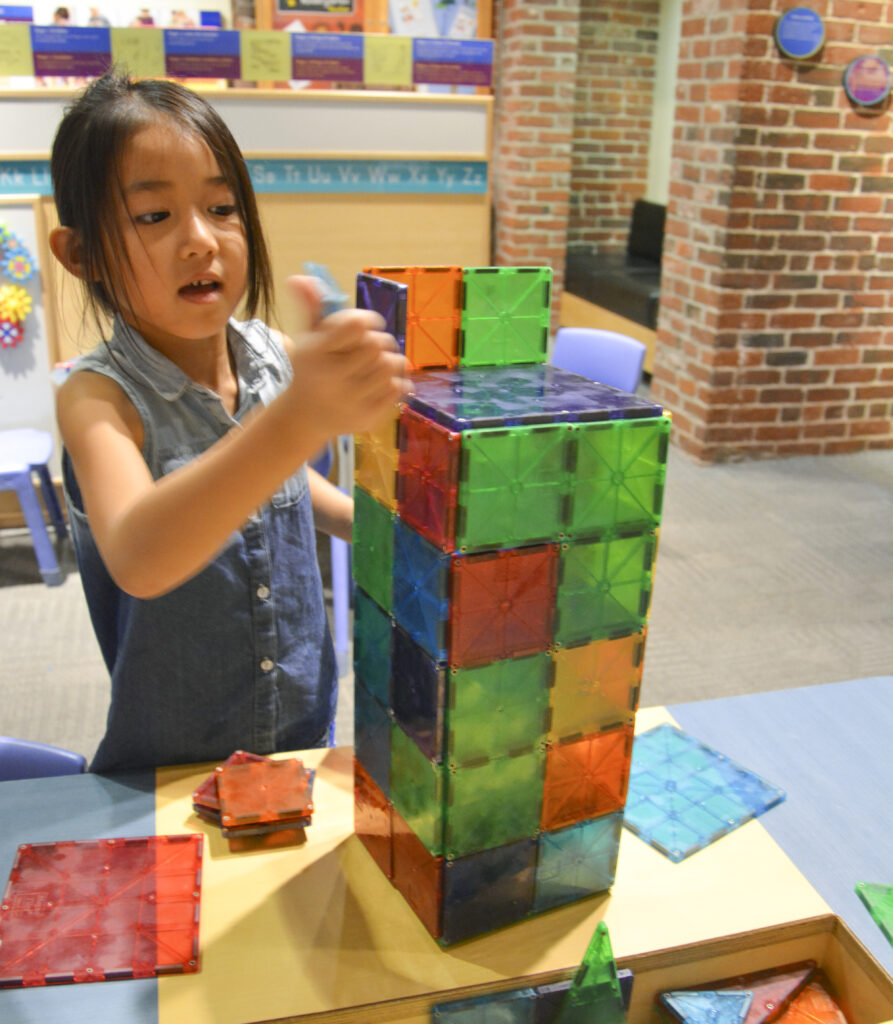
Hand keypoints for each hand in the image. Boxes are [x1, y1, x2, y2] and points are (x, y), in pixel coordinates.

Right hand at [281, 275, 407, 439]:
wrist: (305, 417)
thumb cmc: (311, 369)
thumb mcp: (307, 339)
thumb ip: (310, 307)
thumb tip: (301, 278)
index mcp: (316, 353)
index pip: (356, 324)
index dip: (368, 319)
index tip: (367, 325)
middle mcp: (332, 377)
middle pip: (376, 345)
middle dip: (380, 341)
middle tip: (374, 347)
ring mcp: (350, 400)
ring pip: (391, 366)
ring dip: (391, 360)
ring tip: (379, 363)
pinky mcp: (366, 416)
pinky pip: (397, 389)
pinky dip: (396, 382)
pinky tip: (382, 382)